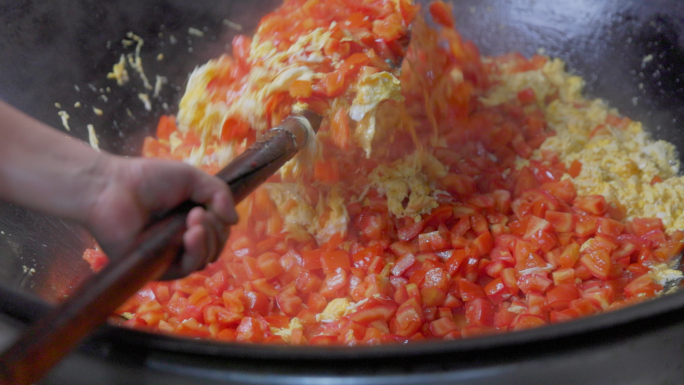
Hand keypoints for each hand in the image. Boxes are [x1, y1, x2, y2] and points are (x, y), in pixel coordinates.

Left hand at [84, 153, 237, 277]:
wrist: (112, 188)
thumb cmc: (148, 179)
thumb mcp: (192, 178)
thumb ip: (219, 194)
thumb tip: (234, 221)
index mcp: (190, 219)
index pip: (219, 231)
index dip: (221, 221)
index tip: (208, 204)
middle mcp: (182, 239)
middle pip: (216, 246)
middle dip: (216, 229)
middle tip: (198, 212)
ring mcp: (171, 255)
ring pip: (205, 258)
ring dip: (208, 239)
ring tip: (195, 219)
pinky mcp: (158, 268)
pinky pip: (187, 268)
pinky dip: (196, 251)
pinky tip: (191, 234)